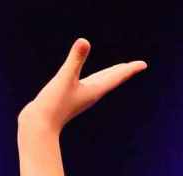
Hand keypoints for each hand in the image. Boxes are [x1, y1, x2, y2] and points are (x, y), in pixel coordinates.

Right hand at [19, 39, 146, 135]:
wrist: (39, 126)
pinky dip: (93, 79)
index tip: (143, 64)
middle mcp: (90, 94)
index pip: (116, 76)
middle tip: (136, 66)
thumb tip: (84, 41)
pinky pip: (87, 85)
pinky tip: (89, 80)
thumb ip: (75, 59)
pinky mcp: (69, 98)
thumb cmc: (53, 104)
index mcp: (94, 90)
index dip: (129, 69)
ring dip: (110, 76)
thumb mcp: (65, 77)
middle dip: (123, 72)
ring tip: (117, 70)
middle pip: (111, 80)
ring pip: (100, 83)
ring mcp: (80, 97)